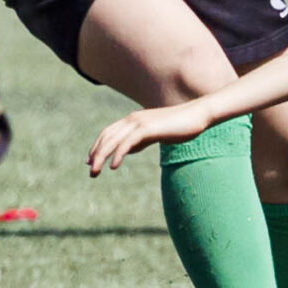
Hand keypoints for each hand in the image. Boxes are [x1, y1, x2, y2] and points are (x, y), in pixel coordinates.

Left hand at [87, 103, 213, 175]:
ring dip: (102, 157)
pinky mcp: (148, 128)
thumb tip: (127, 150)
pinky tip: (113, 166)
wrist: (197, 116)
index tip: (90, 161)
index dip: (97, 146)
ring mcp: (139, 122)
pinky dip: (118, 154)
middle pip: (107, 137)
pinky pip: (128, 143)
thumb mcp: (155, 135)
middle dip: (96, 154)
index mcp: (133, 120)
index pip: (108, 132)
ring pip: (113, 140)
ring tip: (95, 172)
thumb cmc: (179, 126)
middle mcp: (132, 119)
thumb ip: (140, 141)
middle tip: (90, 172)